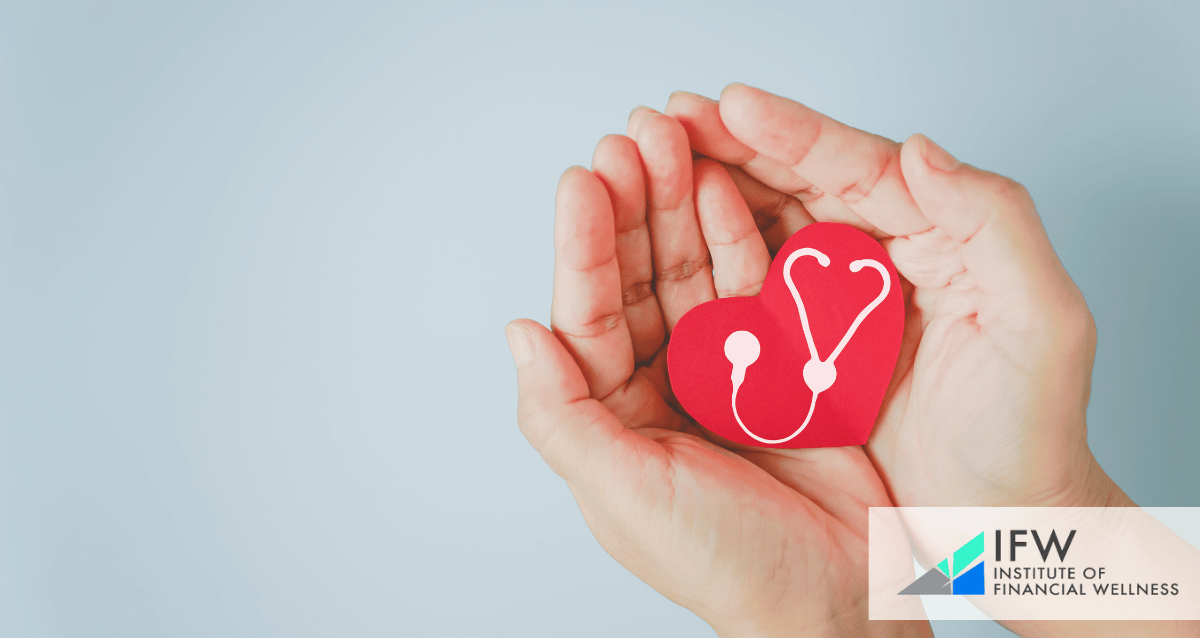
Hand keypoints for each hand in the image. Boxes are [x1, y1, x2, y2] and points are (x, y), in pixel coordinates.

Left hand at [506, 111, 929, 636]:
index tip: (583, 179)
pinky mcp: (779, 359)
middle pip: (639, 276)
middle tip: (635, 136)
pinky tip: (725, 188)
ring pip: (692, 268)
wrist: (838, 596)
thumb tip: (519, 332)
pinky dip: (740, 235)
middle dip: (634, 205)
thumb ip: (559, 414)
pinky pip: (753, 284)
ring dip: (681, 204)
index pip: (586, 312)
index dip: (584, 244)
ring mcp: (720, 367)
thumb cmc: (726, 562)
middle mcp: (657, 383)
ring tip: (675, 140)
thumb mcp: (622, 493)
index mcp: (609, 415)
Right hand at [663, 85, 1128, 510]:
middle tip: (670, 119)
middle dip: (734, 145)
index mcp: (940, 238)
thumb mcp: (1044, 324)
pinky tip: (668, 240)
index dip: (794, 133)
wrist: (1000, 525)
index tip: (732, 107)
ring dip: (711, 190)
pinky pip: (751, 290)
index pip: (860, 168)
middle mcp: (884, 261)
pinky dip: (710, 257)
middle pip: (801, 185)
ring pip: (768, 227)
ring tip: (655, 161)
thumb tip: (921, 150)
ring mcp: (840, 305)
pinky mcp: (808, 349)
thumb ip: (997, 224)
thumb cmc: (1030, 435)